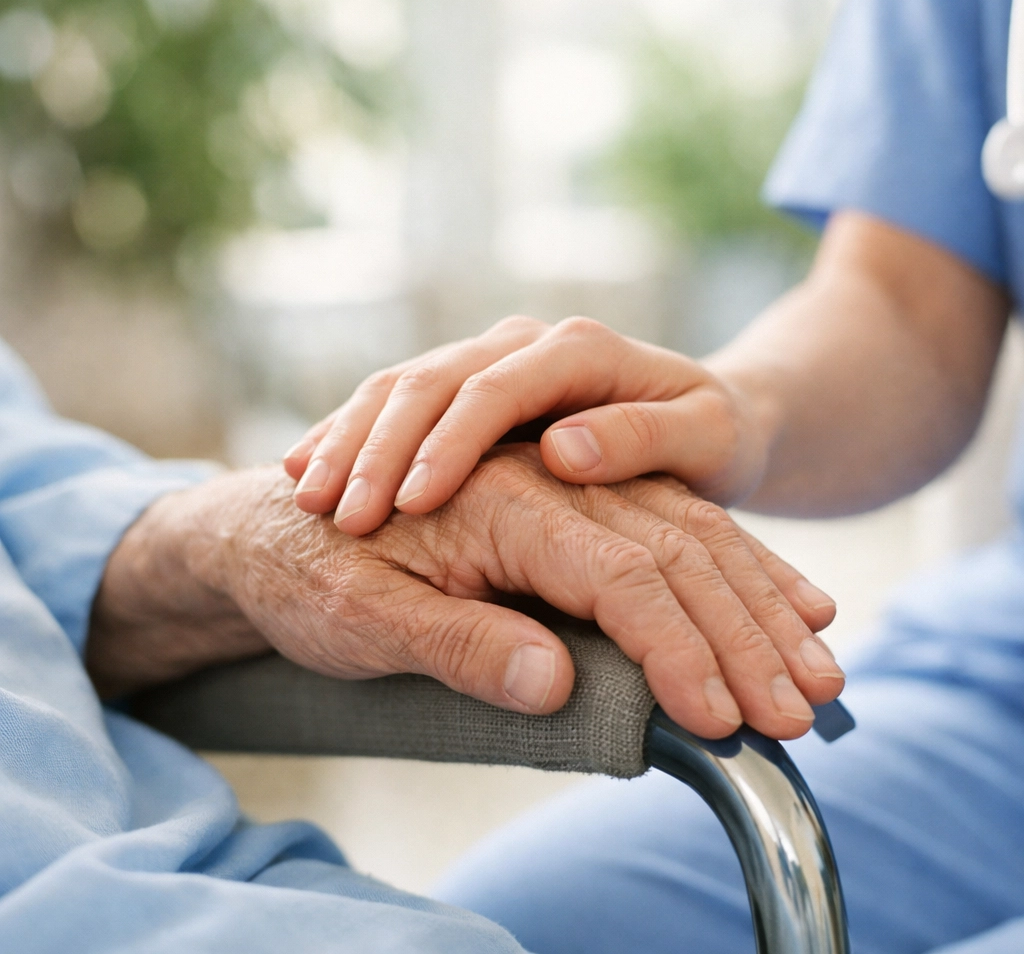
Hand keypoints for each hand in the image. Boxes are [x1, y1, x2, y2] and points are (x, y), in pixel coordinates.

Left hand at [89, 449, 842, 739]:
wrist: (268, 526)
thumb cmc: (307, 570)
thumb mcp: (360, 619)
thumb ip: (457, 643)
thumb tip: (555, 680)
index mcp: (503, 500)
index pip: (621, 574)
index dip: (677, 648)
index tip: (723, 720)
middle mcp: (549, 482)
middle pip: (675, 551)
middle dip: (744, 633)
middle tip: (804, 711)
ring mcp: (567, 492)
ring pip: (688, 538)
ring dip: (758, 604)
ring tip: (820, 669)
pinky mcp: (572, 511)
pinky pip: (672, 534)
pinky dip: (731, 576)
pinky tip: (780, 607)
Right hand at [283, 316, 771, 536]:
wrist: (710, 418)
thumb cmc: (715, 437)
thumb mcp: (707, 437)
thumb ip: (644, 439)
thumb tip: (565, 451)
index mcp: (581, 351)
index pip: (497, 387)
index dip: (449, 442)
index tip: (409, 503)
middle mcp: (527, 347)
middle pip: (431, 381)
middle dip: (377, 445)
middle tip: (333, 511)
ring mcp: (492, 364)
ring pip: (400, 387)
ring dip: (351, 441)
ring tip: (306, 496)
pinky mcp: (469, 394)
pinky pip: (394, 404)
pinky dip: (352, 438)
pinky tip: (308, 472)